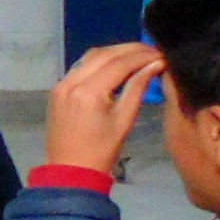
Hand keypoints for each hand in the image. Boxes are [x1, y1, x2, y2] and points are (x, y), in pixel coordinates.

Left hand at [45, 43, 163, 176]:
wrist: (70, 170)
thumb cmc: (102, 151)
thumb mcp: (124, 120)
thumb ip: (138, 88)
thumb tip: (155, 64)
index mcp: (88, 92)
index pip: (118, 63)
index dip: (142, 55)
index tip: (161, 54)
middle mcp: (71, 82)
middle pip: (103, 54)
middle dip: (130, 49)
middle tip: (153, 50)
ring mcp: (61, 83)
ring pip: (90, 56)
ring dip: (115, 52)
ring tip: (138, 54)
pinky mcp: (58, 88)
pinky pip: (81, 66)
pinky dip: (100, 61)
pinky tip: (117, 63)